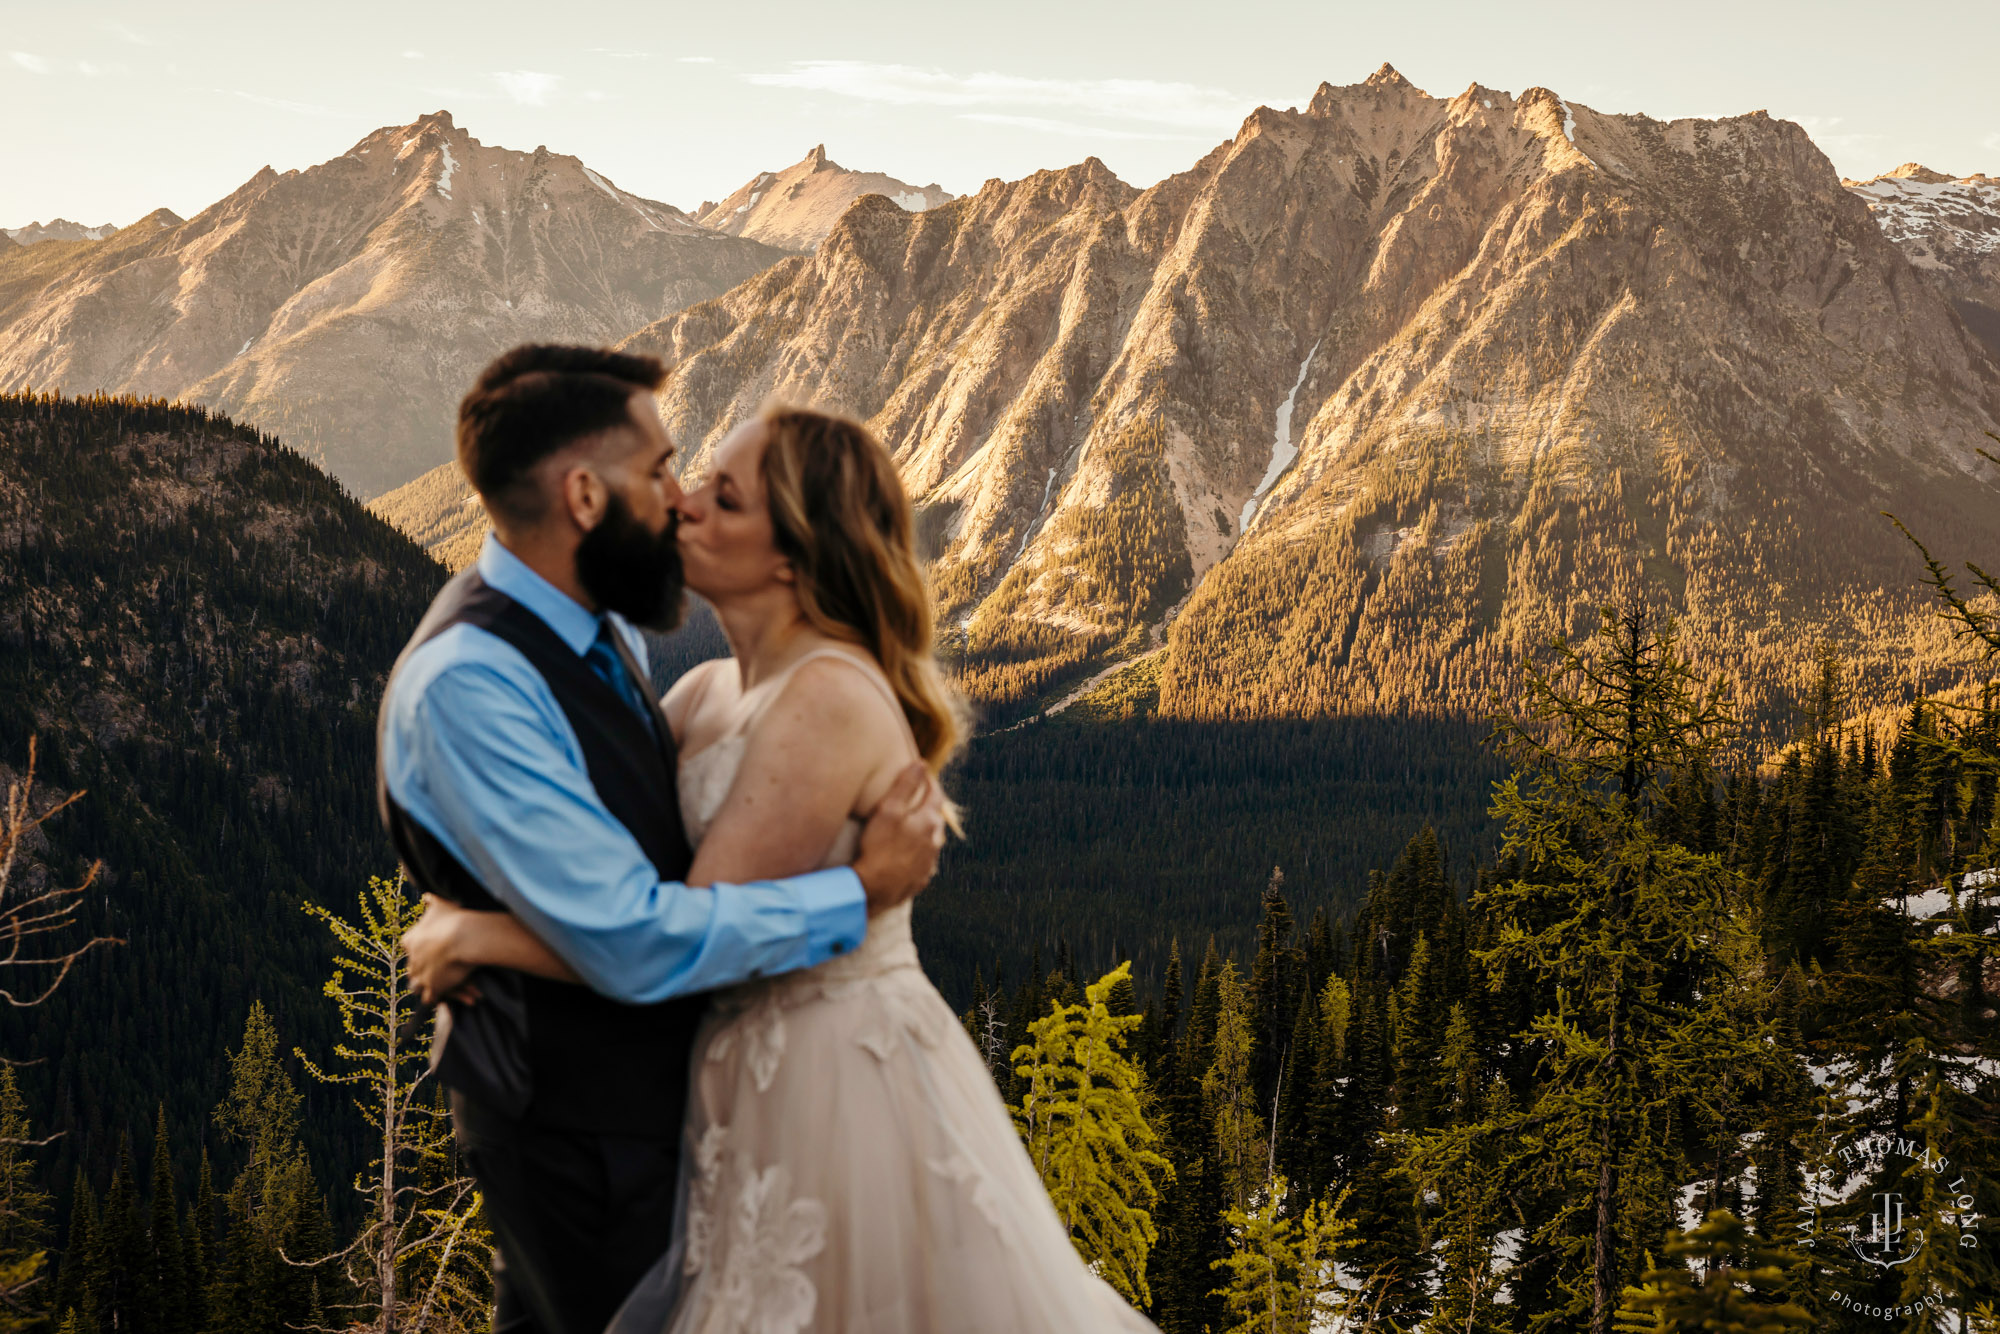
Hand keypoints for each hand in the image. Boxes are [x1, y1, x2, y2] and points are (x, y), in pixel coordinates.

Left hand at [402, 894, 477, 1004]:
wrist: (464, 937)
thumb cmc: (453, 919)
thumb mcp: (440, 905)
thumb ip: (431, 902)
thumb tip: (425, 896)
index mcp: (410, 940)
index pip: (408, 947)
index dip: (419, 949)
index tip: (430, 948)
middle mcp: (413, 959)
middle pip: (412, 968)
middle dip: (422, 969)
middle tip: (438, 968)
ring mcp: (422, 975)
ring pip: (416, 985)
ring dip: (427, 986)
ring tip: (438, 985)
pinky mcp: (433, 988)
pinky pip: (430, 998)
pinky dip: (439, 997)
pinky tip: (445, 996)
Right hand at [853, 762, 946, 915]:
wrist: (873, 889)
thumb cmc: (879, 847)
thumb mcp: (888, 810)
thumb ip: (905, 785)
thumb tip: (920, 764)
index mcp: (929, 821)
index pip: (935, 795)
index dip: (929, 783)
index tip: (922, 775)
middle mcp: (934, 842)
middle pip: (934, 818)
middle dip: (926, 807)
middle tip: (914, 800)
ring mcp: (928, 863)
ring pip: (930, 841)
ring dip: (922, 832)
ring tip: (908, 827)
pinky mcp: (920, 879)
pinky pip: (922, 861)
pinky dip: (915, 854)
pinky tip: (904, 855)